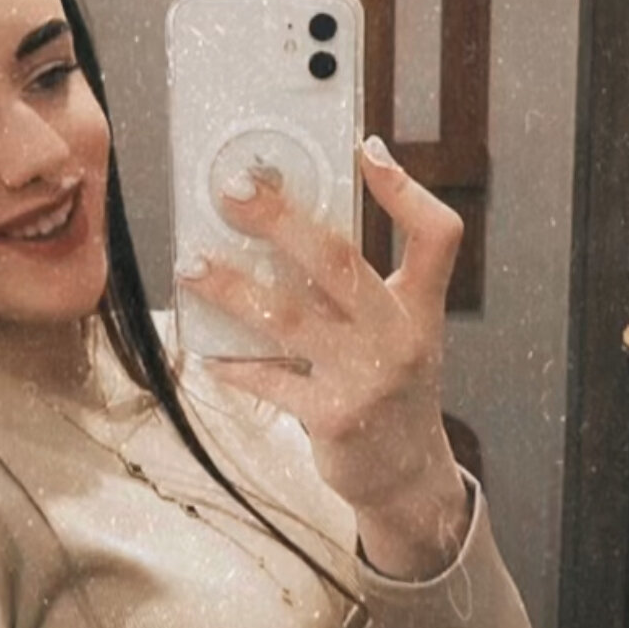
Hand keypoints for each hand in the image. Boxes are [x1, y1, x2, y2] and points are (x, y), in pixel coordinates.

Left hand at [176, 139, 469, 573]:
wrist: (407, 476)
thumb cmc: (390, 389)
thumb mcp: (403, 330)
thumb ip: (363, 283)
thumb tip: (298, 224)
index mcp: (420, 307)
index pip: (437, 235)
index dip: (405, 191)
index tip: (367, 151)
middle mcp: (400, 337)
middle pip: (339, 262)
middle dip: (279, 219)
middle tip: (232, 191)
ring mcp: (368, 378)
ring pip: (289, 318)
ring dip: (233, 288)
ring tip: (191, 265)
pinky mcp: (334, 418)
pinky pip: (271, 379)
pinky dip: (234, 363)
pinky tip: (206, 350)